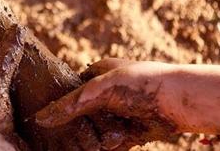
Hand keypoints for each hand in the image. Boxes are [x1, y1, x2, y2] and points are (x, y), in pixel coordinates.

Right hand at [35, 60, 176, 135]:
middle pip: (81, 116)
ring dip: (95, 139)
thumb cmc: (140, 84)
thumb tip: (40, 120)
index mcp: (98, 74)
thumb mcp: (100, 90)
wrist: (179, 102)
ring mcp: (118, 115)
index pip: (69, 92)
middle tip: (71, 136)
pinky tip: (109, 144)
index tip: (47, 121)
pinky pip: (110, 144)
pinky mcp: (129, 133)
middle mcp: (107, 94)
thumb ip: (70, 105)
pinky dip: (108, 147)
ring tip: (104, 137)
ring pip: (94, 133)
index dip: (60, 107)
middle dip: (79, 128)